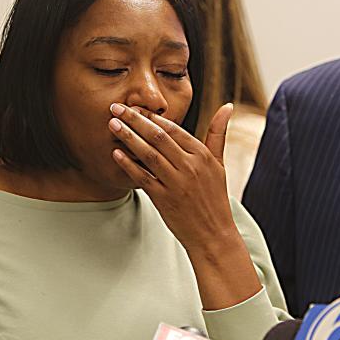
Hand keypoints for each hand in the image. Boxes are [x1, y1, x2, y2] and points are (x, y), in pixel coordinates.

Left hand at [108, 102, 237, 255]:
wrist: (213, 234)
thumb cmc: (215, 197)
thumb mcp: (219, 163)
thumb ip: (218, 133)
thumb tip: (227, 106)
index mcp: (202, 155)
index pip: (173, 129)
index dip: (152, 116)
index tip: (136, 106)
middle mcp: (190, 166)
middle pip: (157, 137)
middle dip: (134, 120)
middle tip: (116, 108)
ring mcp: (176, 183)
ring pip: (148, 154)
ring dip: (128, 137)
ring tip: (112, 125)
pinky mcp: (164, 199)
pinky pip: (142, 177)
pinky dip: (128, 164)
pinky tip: (116, 153)